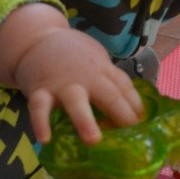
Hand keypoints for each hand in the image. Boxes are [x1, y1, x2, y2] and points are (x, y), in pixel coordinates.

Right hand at [0, 3, 141, 143]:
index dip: (136, 105)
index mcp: (102, 69)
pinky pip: (39, 108)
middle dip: (122, 113)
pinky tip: (45, 139)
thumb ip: (109, 81)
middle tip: (131, 132)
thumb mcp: (96, 61)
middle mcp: (86, 77)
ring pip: (75, 101)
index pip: (124, 87)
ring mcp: (62, 84)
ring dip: (84, 120)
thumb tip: (132, 111)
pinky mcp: (39, 91)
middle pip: (108, 95)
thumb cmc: (73, 56)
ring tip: (93, 140)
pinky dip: (40, 123)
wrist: (36, 38)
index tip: (143, 123)